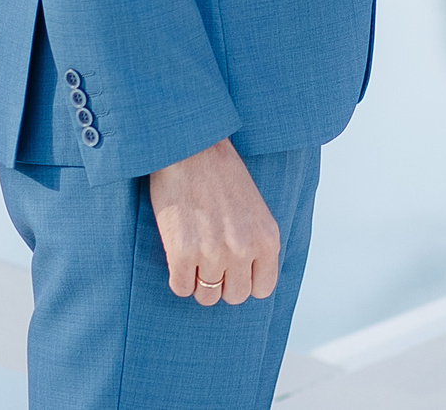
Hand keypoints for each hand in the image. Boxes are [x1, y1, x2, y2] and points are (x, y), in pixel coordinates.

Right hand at [150, 138, 279, 306]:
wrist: (190, 147)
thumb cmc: (221, 174)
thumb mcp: (254, 208)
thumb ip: (254, 242)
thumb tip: (246, 277)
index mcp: (267, 238)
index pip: (263, 288)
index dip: (246, 280)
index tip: (234, 269)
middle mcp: (244, 249)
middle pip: (235, 296)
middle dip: (222, 283)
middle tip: (210, 261)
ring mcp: (213, 253)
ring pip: (207, 297)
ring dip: (198, 281)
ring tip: (194, 254)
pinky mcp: (182, 253)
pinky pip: (181, 288)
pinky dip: (178, 277)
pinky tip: (178, 254)